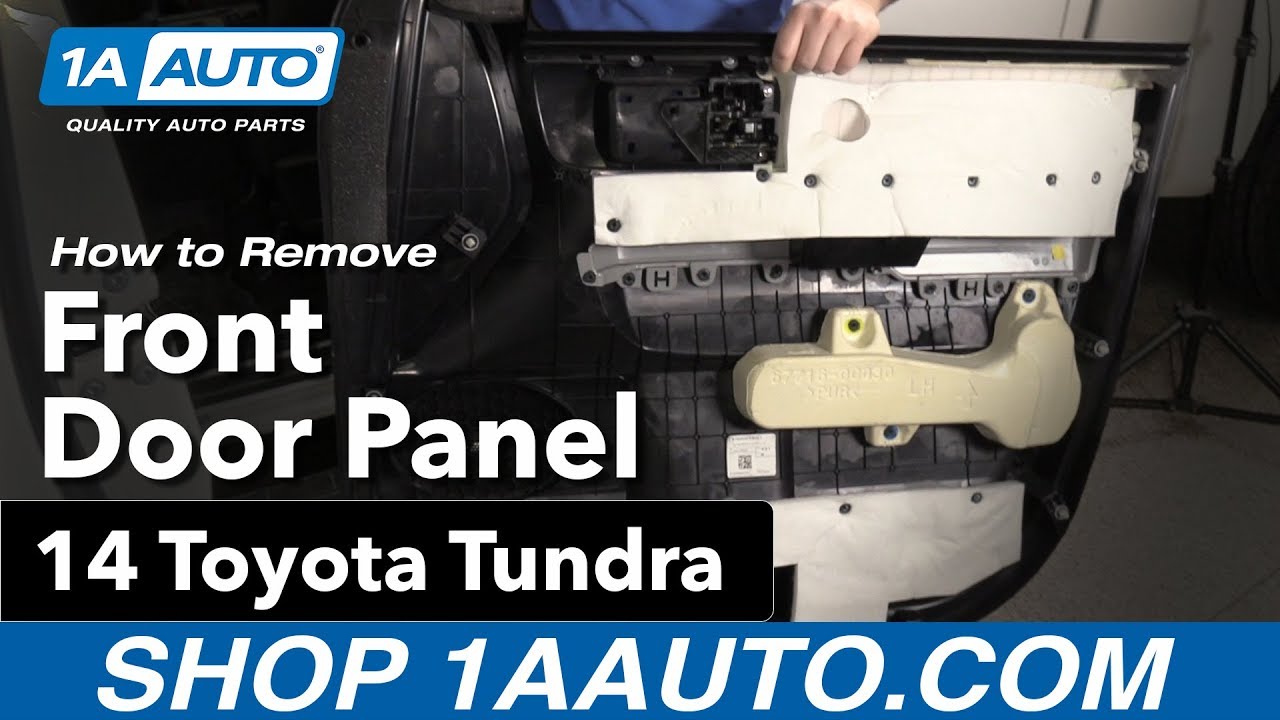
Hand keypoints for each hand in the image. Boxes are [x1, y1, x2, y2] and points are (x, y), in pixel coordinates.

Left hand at [772, 0, 886, 74]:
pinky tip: (840, 53)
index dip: (781, 66)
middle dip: (804, 66)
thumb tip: (779, 65)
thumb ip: (789, 37)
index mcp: (801, 13)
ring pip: (824, 68)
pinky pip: (844, 66)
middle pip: (804, 64)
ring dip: (823, 66)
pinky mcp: (861, 34)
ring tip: (826, 53)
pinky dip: (840, 66)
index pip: (784, 52)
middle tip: (809, 58)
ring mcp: (843, 25)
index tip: (784, 67)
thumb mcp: (802, 15)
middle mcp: (821, 18)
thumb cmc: (825, 10)